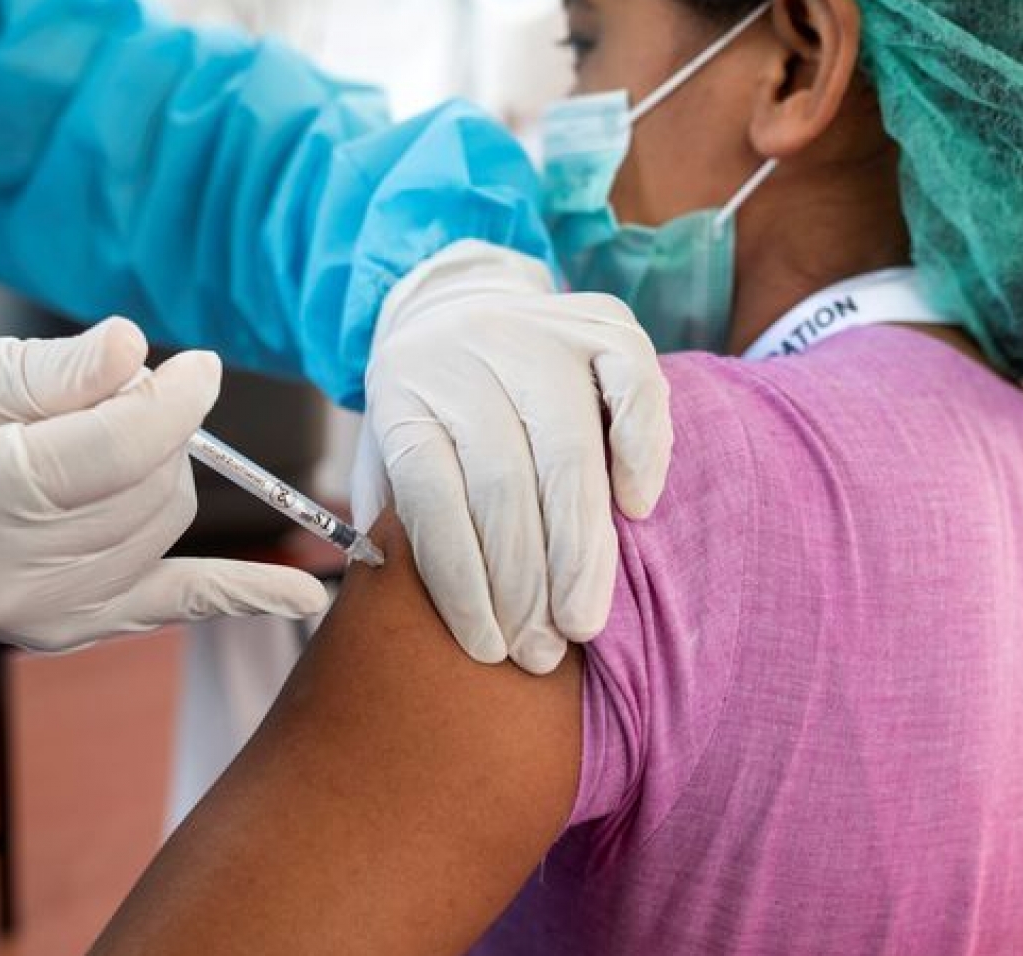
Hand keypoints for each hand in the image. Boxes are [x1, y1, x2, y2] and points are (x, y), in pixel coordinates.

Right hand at [0, 319, 330, 651]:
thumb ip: (48, 371)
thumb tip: (136, 351)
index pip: (114, 450)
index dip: (172, 402)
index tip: (199, 367)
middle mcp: (17, 571)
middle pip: (149, 483)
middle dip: (150, 426)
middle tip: (98, 400)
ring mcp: (54, 612)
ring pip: (167, 520)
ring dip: (157, 471)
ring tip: (89, 448)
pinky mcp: (81, 629)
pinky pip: (182, 604)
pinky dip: (245, 594)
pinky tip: (305, 593)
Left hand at [355, 241, 671, 673]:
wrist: (452, 307)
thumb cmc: (424, 415)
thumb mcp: (381, 459)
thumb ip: (391, 522)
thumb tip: (406, 612)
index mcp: (403, 392)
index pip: (431, 494)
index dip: (459, 580)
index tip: (485, 648)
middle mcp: (467, 354)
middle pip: (502, 482)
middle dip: (524, 583)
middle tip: (541, 653)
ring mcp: (538, 333)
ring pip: (569, 449)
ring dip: (580, 549)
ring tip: (581, 621)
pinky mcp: (602, 322)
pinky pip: (635, 384)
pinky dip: (642, 449)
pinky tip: (636, 510)